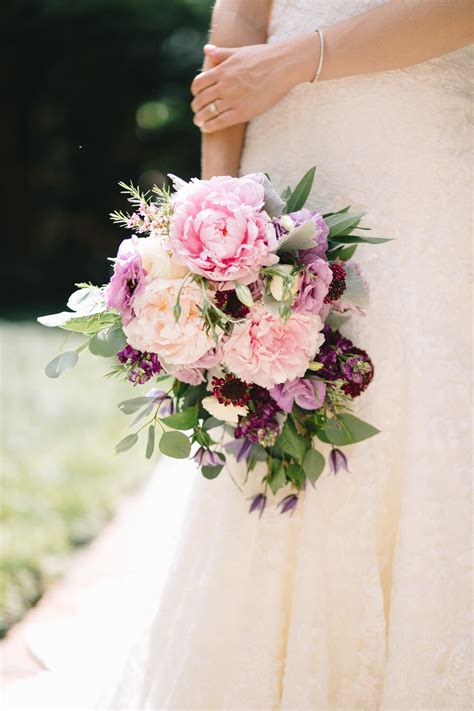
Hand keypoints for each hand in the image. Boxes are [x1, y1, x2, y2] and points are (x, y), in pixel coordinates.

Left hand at [191, 36, 316, 132]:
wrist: (282, 67)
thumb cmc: (263, 57)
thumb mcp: (239, 52)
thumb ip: (221, 54)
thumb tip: (206, 49)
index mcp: (222, 70)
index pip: (199, 83)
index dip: (195, 91)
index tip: (196, 96)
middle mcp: (224, 85)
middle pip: (201, 99)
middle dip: (196, 107)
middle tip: (196, 112)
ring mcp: (232, 100)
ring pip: (208, 112)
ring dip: (200, 119)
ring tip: (199, 122)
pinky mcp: (241, 112)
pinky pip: (220, 122)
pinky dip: (210, 127)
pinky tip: (206, 129)